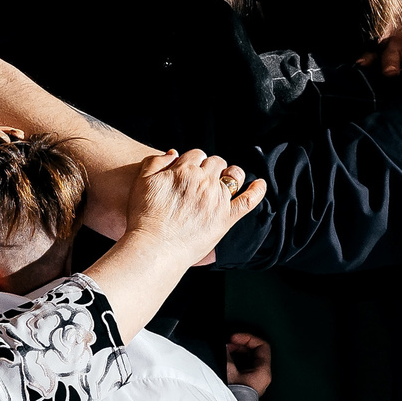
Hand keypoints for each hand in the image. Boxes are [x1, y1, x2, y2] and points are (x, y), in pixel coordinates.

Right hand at [120, 149, 266, 270]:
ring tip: (227, 179)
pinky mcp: (226, 218)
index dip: (193, 162)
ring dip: (230, 173)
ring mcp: (217, 199)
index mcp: (184, 170)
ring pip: (232, 176)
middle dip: (210, 167)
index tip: (188, 171)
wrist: (154, 248)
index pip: (196, 155)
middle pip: (215, 162)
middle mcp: (203, 181)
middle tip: (203, 179)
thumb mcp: (141, 182)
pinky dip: (257, 191)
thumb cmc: (144, 217)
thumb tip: (173, 153)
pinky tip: (259, 185)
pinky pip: (248, 200)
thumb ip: (155, 163)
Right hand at [224, 331, 271, 396]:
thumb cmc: (234, 397)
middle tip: (229, 344)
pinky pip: (245, 366)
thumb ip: (227, 356)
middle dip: (241, 345)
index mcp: (263, 371)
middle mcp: (262, 375)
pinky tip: (227, 360)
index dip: (248, 339)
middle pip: (256, 351)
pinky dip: (237, 360)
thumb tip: (225, 348)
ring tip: (226, 351)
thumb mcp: (229, 372)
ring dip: (238, 352)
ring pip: (250, 358)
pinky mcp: (249, 383)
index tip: (235, 338)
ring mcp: (256, 379)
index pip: (262, 346)